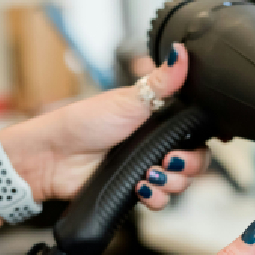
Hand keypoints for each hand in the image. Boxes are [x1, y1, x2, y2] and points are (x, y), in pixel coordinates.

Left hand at [0, 42, 209, 210]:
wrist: (53, 157)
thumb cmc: (84, 122)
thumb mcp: (129, 99)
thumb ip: (162, 81)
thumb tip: (182, 51)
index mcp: (159, 121)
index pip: (196, 135)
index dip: (200, 143)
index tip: (189, 144)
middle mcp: (156, 145)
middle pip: (195, 162)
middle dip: (188, 166)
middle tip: (168, 160)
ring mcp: (147, 168)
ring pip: (180, 184)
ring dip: (171, 184)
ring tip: (149, 176)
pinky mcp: (135, 190)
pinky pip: (160, 202)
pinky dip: (156, 199)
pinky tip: (140, 189)